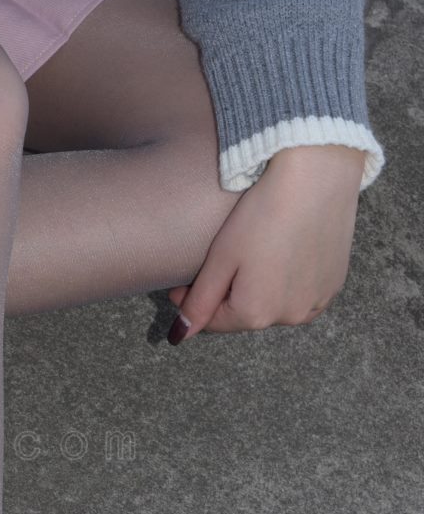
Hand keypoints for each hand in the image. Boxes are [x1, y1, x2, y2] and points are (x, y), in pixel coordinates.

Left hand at [166, 145, 365, 342]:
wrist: (316, 177)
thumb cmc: (262, 214)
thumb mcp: (220, 258)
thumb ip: (199, 302)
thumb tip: (180, 336)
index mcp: (256, 313)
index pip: (214, 322)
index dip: (194, 303)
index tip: (182, 284)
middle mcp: (290, 317)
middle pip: (246, 314)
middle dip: (229, 296)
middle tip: (222, 264)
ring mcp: (317, 302)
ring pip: (275, 306)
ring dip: (261, 291)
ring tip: (256, 257)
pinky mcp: (334, 284)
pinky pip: (302, 295)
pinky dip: (289, 284)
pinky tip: (284, 255)